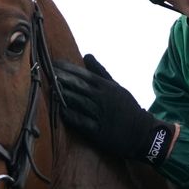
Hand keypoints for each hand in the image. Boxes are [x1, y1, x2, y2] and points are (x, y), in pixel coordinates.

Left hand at [53, 54, 174, 164]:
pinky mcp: (98, 132)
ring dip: (63, 94)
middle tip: (45, 72)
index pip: (84, 75)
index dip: (68, 69)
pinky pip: (82, 122)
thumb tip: (87, 55)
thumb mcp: (117, 87)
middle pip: (79, 86)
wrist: (142, 133)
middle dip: (61, 78)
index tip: (53, 64)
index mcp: (107, 88)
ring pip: (78, 102)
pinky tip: (59, 110)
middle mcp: (103, 99)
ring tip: (49, 87)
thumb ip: (100, 72)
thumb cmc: (127, 109)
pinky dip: (70, 115)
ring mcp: (101, 115)